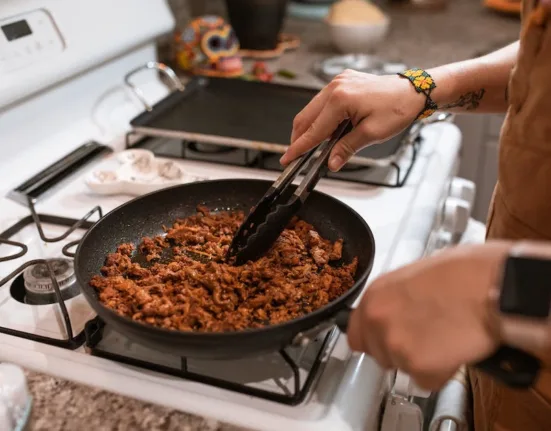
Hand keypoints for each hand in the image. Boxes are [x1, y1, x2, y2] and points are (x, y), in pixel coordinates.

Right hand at [280, 70, 424, 170]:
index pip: (313, 130)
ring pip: (311, 109)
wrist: (414, 91)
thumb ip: (346, 148)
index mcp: (340, 99)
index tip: (287, 159)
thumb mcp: (371, 134)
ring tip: (310, 146)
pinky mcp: (342, 81)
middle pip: (305, 117)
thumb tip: (331, 162)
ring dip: (309, 128)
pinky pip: (322, 102)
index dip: (299, 147)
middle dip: (298, 138)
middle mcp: (335, 87)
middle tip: (295, 156)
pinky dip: (319, 117)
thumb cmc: (398, 108)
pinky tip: (324, 130)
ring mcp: (338, 82)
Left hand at [347, 242, 511, 389]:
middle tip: (428, 336)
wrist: (493, 285)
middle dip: (402, 350)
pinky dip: (441, 372)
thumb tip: (400, 308)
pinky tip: (454, 349)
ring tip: (446, 337)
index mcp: (375, 295)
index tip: (386, 340)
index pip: (356, 333)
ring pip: (403, 367)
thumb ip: (398, 297)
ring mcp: (396, 345)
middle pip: (380, 354)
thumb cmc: (465, 272)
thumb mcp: (417, 274)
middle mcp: (378, 320)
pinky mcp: (418, 366)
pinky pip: (426, 380)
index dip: (375, 339)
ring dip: (423, 360)